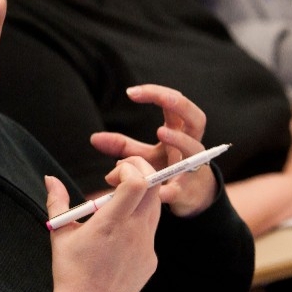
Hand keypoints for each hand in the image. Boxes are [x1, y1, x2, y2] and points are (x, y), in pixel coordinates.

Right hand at [45, 159, 159, 291]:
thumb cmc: (70, 272)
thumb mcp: (60, 233)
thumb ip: (57, 201)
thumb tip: (49, 178)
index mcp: (111, 223)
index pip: (138, 183)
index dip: (130, 169)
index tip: (111, 176)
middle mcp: (135, 233)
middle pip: (154, 189)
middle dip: (139, 174)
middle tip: (117, 180)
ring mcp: (147, 248)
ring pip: (155, 208)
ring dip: (140, 197)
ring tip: (115, 206)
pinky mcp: (151, 261)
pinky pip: (151, 231)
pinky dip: (139, 222)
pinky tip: (118, 235)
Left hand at [89, 84, 215, 215]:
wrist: (191, 199)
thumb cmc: (168, 170)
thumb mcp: (146, 156)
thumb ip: (122, 145)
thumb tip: (94, 139)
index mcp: (180, 133)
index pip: (174, 104)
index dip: (156, 93)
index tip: (130, 93)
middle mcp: (191, 146)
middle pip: (197, 118)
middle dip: (179, 105)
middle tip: (162, 99)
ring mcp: (193, 168)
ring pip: (195, 148)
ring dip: (180, 139)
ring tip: (161, 132)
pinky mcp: (189, 193)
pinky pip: (183, 188)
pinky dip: (172, 189)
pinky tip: (160, 191)